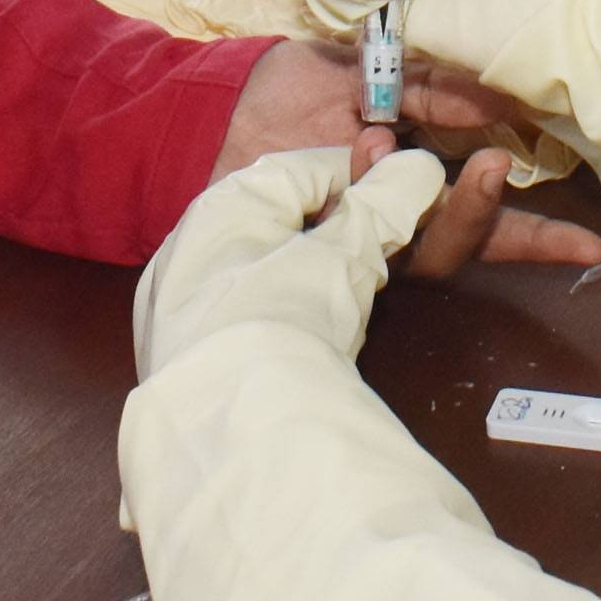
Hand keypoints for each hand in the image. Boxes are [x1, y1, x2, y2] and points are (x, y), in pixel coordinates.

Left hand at [135, 143, 443, 380]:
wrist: (227, 433)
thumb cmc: (282, 322)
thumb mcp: (342, 257)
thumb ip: (384, 206)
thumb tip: (421, 168)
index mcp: (220, 204)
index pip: (301, 170)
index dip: (361, 177)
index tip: (403, 195)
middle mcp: (188, 247)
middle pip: (281, 220)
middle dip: (340, 230)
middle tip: (382, 250)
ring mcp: (178, 306)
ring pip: (264, 268)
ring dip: (316, 272)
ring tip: (350, 295)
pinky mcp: (183, 356)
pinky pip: (245, 311)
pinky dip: (285, 311)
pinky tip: (309, 336)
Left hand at [212, 36, 600, 274]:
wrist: (213, 106)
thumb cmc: (291, 92)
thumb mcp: (371, 71)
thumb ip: (430, 87)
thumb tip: (500, 100)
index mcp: (416, 186)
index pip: (487, 221)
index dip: (537, 238)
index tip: (590, 247)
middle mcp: (390, 223)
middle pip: (458, 247)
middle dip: (484, 212)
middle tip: (493, 166)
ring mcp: (351, 241)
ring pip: (415, 252)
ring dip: (424, 202)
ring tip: (392, 143)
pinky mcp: (310, 249)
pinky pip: (355, 231)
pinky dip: (363, 182)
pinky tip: (357, 143)